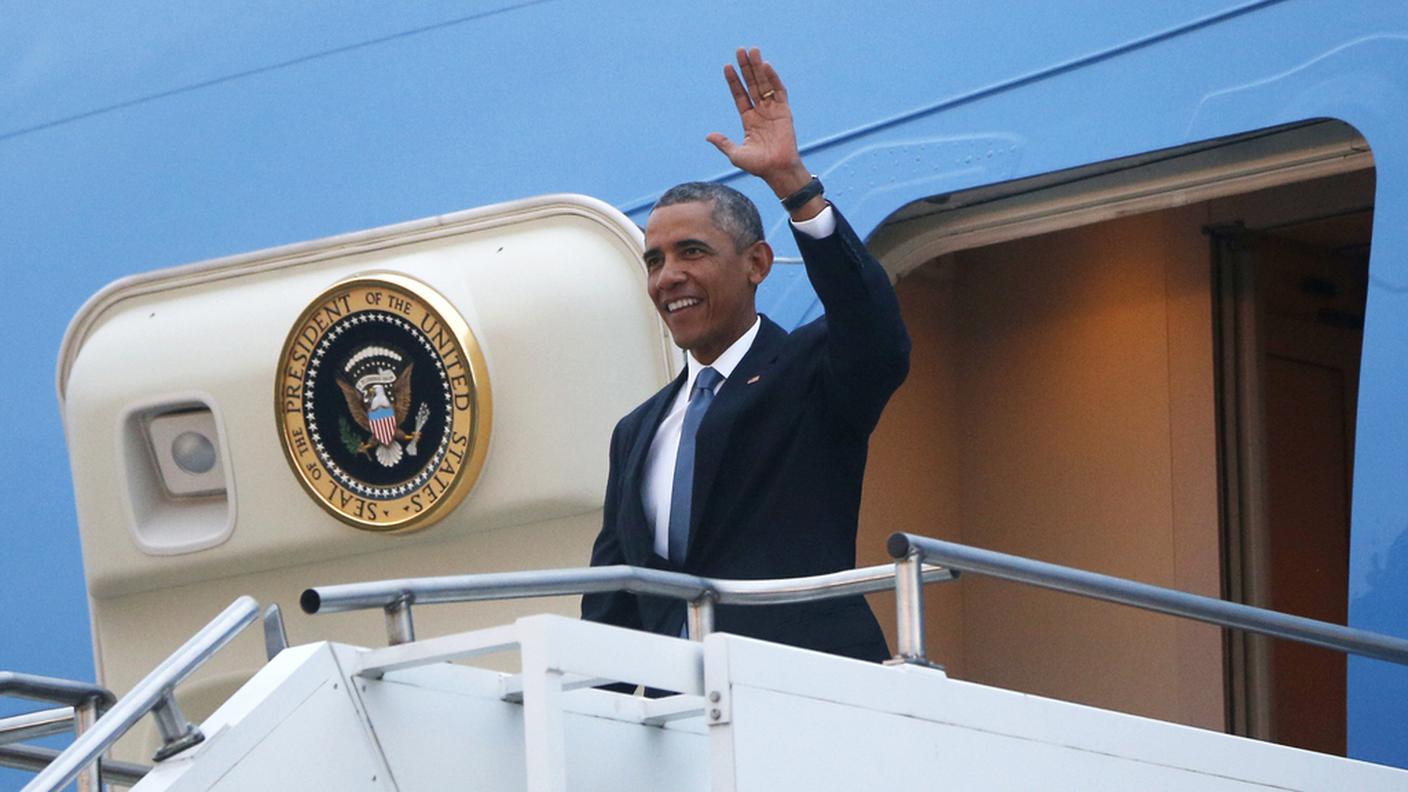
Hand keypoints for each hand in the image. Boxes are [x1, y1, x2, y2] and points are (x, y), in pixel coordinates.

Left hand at [707, 48, 812, 199]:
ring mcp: (773, 110)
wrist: (777, 171)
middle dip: (746, 68)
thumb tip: (708, 136)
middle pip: (752, 85)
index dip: (734, 82)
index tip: (727, 66)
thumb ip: (724, 143)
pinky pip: (779, 91)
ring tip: (752, 51)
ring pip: (764, 84)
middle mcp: (761, 112)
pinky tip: (765, 66)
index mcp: (749, 120)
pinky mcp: (784, 111)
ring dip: (758, 68)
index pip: (740, 96)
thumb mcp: (736, 154)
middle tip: (740, 50)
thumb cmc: (758, 166)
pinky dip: (773, 78)